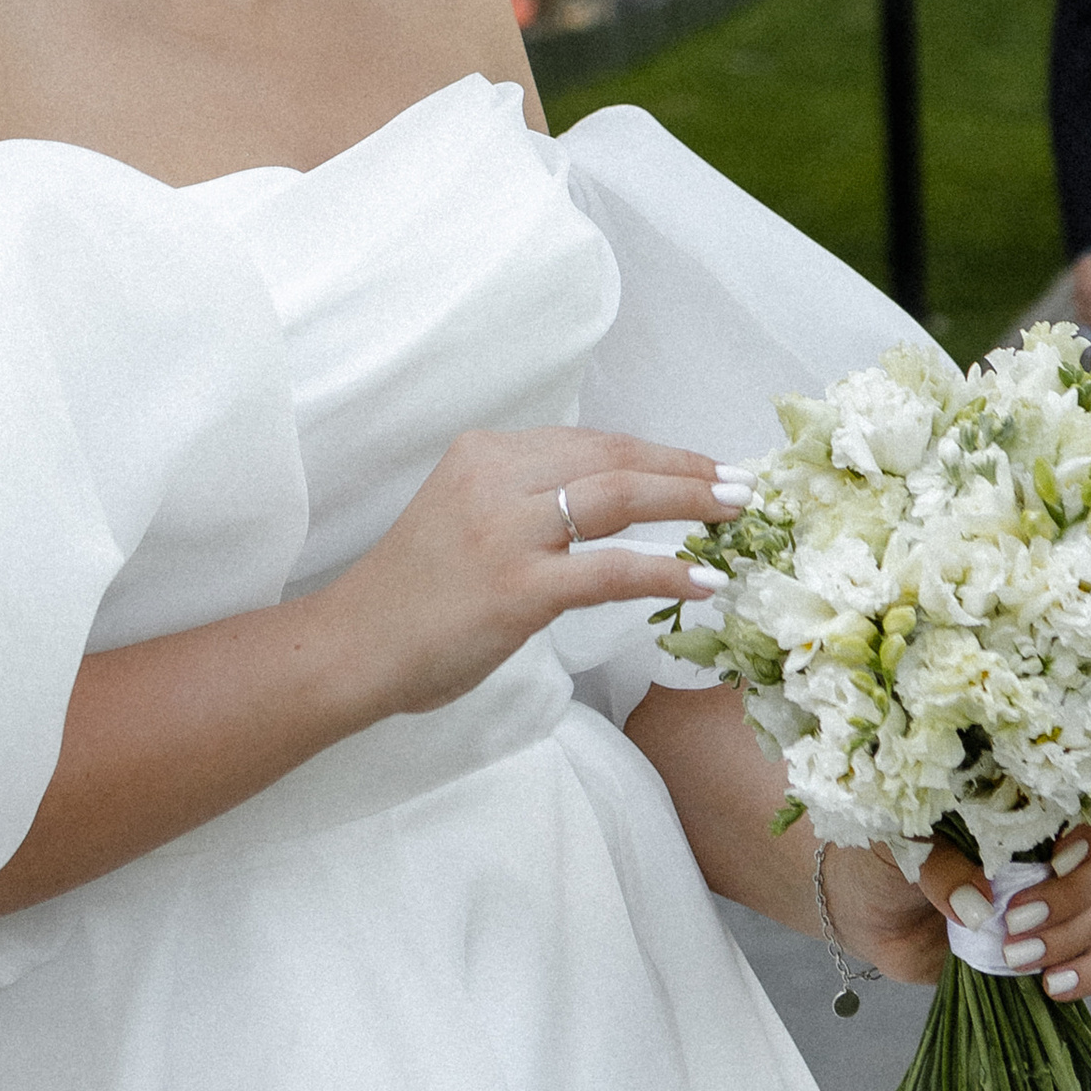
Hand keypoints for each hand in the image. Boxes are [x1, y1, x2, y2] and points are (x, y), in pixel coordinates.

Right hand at [321, 426, 723, 718]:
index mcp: (484, 453)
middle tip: (739, 484)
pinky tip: (702, 579)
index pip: (591, 442)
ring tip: (734, 514)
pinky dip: (665, 571)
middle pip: (614, 458)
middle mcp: (495, 478)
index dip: (656, 452)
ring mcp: (506, 531)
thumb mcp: (464, 514)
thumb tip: (610, 501)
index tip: (702, 465)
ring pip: (618, 498)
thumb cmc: (412, 595)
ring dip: (687, 501)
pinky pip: (610, 571)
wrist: (352, 648)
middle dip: (685, 468)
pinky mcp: (517, 588)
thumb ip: (525, 497)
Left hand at [822, 814, 1090, 1001]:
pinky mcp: (1044, 950)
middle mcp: (1045, 854)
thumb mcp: (899, 844)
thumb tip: (979, 905)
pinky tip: (1052, 985)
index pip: (1085, 807)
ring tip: (1011, 954)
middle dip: (1070, 898)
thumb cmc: (883, 857)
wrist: (862, 910)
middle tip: (1014, 918)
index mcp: (1017, 811)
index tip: (1055, 860)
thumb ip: (939, 864)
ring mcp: (1050, 904)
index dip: (1087, 833)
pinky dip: (1087, 974)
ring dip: (1067, 939)